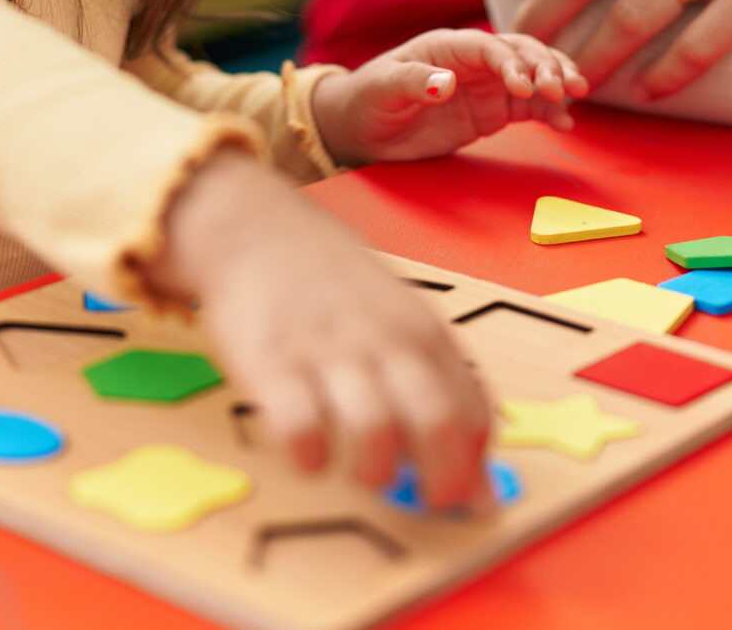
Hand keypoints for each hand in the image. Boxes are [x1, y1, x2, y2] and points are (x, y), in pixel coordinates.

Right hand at [152, 151, 492, 506]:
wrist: (255, 229)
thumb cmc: (333, 283)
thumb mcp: (398, 314)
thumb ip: (435, 380)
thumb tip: (473, 465)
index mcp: (420, 329)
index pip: (472, 408)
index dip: (476, 463)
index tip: (468, 492)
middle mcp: (381, 339)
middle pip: (435, 422)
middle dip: (442, 480)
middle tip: (428, 502)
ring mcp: (327, 350)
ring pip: (374, 431)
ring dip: (376, 471)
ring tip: (366, 472)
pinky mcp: (271, 363)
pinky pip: (301, 429)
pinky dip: (312, 458)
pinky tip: (312, 454)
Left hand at [311, 30, 585, 164]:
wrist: (362, 128)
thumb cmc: (367, 101)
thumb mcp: (382, 91)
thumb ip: (413, 83)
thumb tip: (446, 82)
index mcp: (447, 47)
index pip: (488, 46)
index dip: (511, 61)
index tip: (525, 85)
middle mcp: (473, 61)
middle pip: (520, 53)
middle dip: (545, 66)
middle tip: (564, 90)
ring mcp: (486, 85)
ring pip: (532, 74)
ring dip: (556, 81)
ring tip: (576, 96)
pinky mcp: (493, 110)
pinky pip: (530, 106)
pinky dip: (550, 111)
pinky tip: (565, 123)